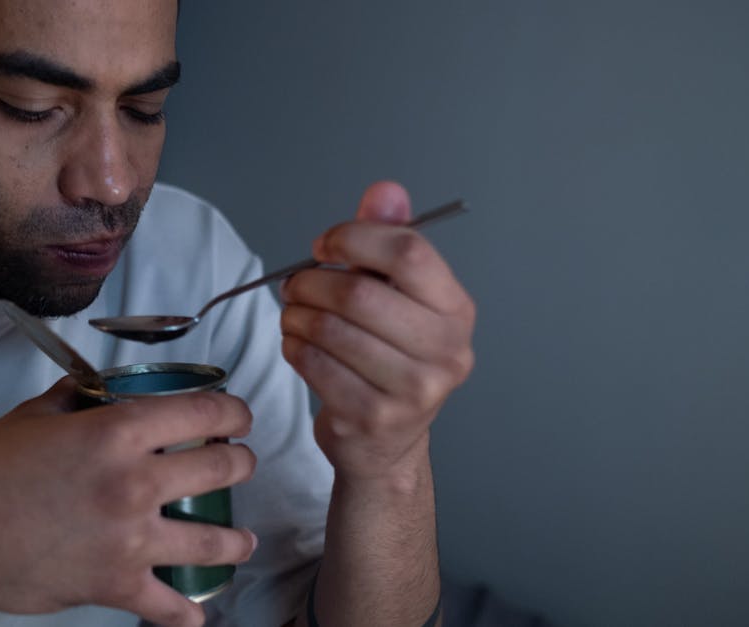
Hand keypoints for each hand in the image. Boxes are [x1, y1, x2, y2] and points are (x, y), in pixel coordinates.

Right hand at [0, 377, 257, 625]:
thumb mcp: (31, 417)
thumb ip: (76, 398)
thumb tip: (99, 390)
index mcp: (117, 432)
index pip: (203, 411)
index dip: (232, 410)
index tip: (237, 415)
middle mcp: (136, 482)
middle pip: (223, 468)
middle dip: (242, 463)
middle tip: (239, 463)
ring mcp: (131, 539)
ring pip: (215, 540)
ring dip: (236, 538)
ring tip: (242, 539)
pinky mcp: (117, 585)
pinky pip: (170, 607)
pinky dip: (187, 614)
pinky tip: (195, 613)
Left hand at [279, 181, 474, 480]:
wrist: (387, 442)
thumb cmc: (388, 359)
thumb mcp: (396, 295)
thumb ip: (388, 240)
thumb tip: (386, 191)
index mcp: (456, 310)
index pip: (409, 253)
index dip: (355, 238)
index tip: (324, 245)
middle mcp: (446, 351)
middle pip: (360, 294)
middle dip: (312, 282)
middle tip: (295, 284)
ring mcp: (414, 390)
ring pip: (331, 330)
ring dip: (296, 316)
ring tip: (293, 315)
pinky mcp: (372, 417)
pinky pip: (315, 365)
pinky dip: (294, 348)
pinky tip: (298, 345)